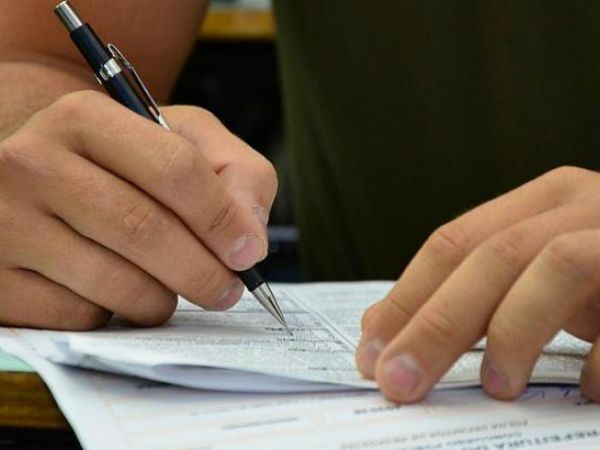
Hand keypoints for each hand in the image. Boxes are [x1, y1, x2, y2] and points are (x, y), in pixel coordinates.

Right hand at [0, 90, 276, 329]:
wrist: (37, 179)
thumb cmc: (122, 162)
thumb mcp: (181, 140)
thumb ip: (235, 174)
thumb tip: (248, 240)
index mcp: (84, 117)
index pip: (174, 169)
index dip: (222, 219)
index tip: (247, 252)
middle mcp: (31, 163)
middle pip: (144, 230)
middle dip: (203, 272)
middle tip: (227, 290)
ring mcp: (3, 223)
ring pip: (113, 283)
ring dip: (162, 300)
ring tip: (171, 289)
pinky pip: (78, 316)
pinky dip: (114, 316)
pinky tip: (114, 294)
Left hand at [356, 166, 599, 402]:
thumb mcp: (539, 276)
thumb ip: (480, 294)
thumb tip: (393, 336)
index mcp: (538, 202)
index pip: (452, 243)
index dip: (406, 298)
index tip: (372, 351)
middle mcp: (581, 203)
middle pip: (490, 257)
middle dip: (436, 324)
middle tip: (399, 382)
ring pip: (555, 266)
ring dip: (515, 331)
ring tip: (499, 386)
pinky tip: (591, 391)